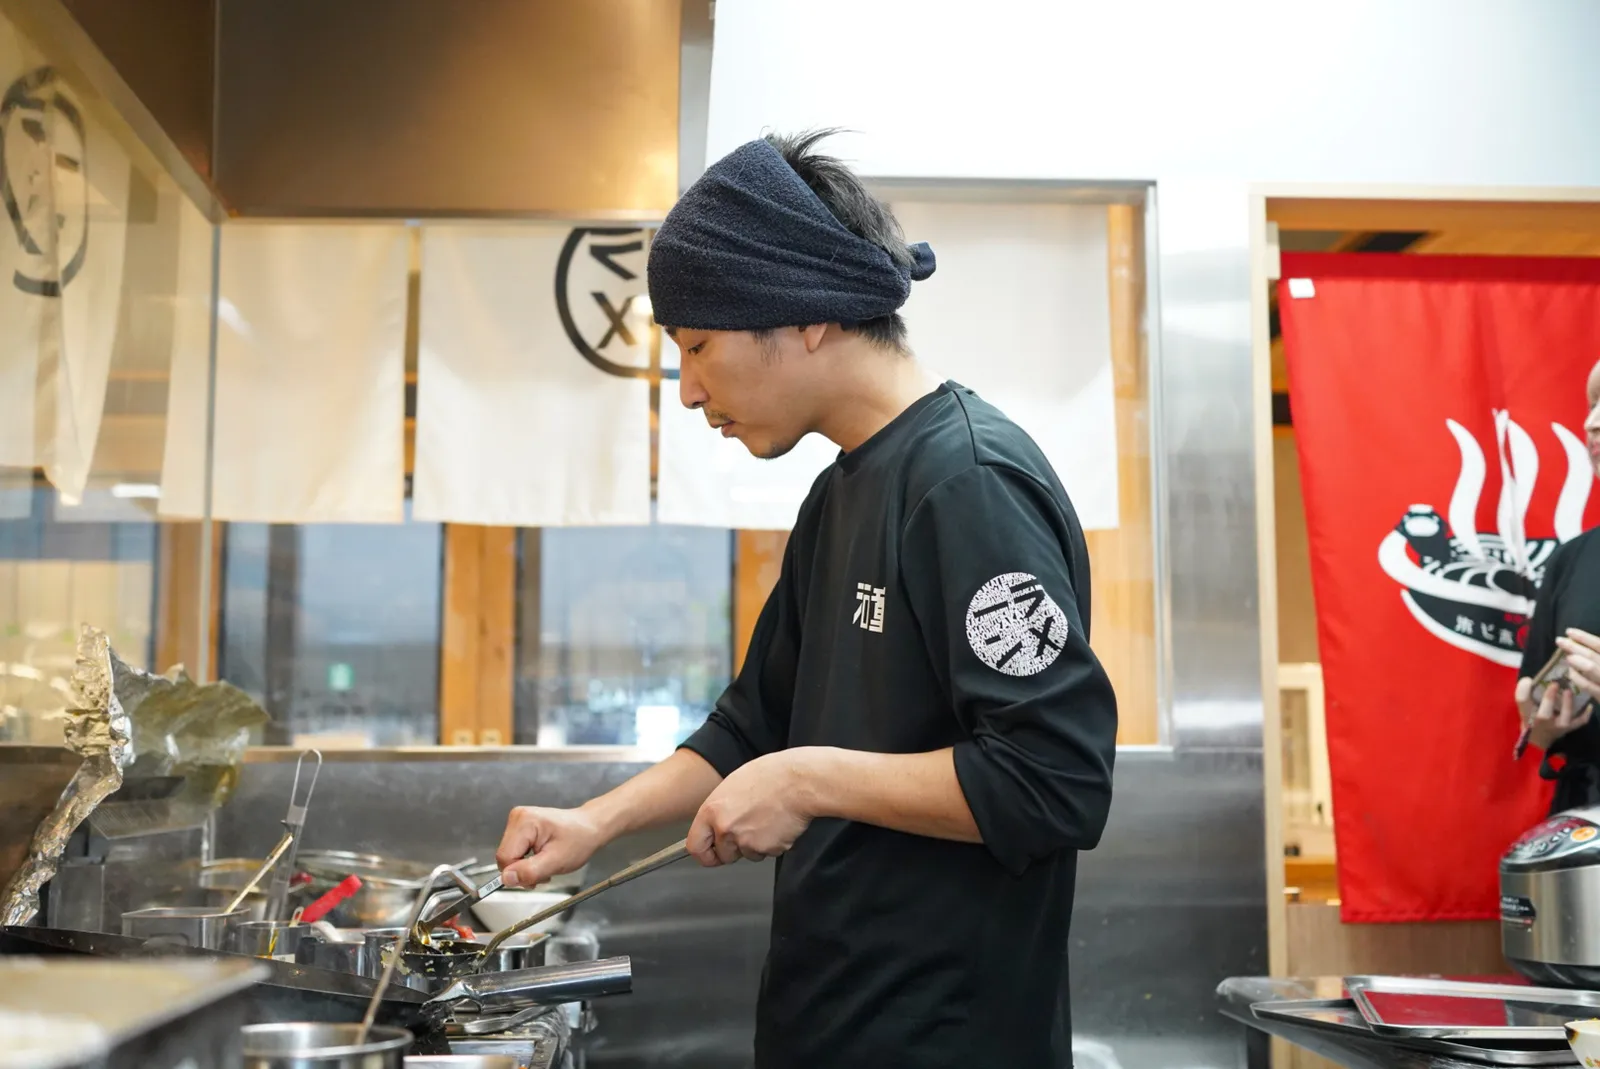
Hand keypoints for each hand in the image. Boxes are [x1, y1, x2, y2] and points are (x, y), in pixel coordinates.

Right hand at [496, 805, 606, 887]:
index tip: (537, 877)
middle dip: (523, 871)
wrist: (590, 828)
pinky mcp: (521, 828)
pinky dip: (527, 861)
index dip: (519, 873)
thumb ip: (530, 871)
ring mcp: (518, 822)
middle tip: (545, 870)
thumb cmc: (579, 840)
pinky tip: (541, 858)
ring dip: (526, 868)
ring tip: (546, 863)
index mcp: (524, 822)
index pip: (505, 858)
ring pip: (509, 857)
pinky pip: (515, 852)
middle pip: (505, 857)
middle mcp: (517, 818)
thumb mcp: (556, 861)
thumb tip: (506, 879)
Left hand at [687, 750, 816, 866]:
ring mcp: (746, 842)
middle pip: (724, 855)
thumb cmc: (772, 775)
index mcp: (712, 811)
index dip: (704, 853)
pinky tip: (778, 823)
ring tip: (767, 819)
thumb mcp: (733, 785)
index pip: (695, 846)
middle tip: (749, 830)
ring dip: (756, 844)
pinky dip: (774, 843)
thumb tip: (715, 823)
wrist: (800, 781)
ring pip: (747, 855)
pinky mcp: (767, 849)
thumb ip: (720, 809)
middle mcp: (726, 829)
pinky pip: (768, 852)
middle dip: (735, 849)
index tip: (710, 854)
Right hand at [1519, 673, 1592, 751]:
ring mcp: (1557, 726)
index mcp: (1527, 714)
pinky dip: (1585, 714)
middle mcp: (1541, 722)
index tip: (1528, 680)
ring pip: (1564, 718)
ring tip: (1568, 691)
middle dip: (1549, 699)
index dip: (1524, 690)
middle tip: (1554, 683)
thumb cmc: (1530, 718)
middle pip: (1543, 715)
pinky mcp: (1568, 728)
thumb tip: (1529, 680)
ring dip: (1567, 704)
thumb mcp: (1523, 707)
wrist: (1537, 738)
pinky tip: (1588, 705)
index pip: (1522, 702)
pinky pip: (1579, 722)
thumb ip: (1525, 694)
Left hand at [1557, 629, 1599, 700]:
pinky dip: (1577, 676)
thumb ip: (1598, 653)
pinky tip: (1571, 672)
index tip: (1569, 631)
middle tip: (1559, 640)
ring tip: (1567, 656)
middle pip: (1591, 655)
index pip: (1599, 644)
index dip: (1584, 637)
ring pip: (1590, 667)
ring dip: (1575, 660)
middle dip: (1573, 647)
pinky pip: (1587, 685)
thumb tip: (1584, 641)